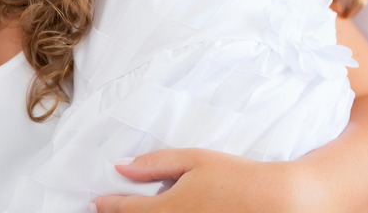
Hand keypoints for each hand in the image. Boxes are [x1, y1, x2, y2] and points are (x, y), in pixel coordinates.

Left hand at [92, 149, 296, 212]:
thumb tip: (122, 166)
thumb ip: (155, 164)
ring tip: (136, 210)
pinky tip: (167, 212)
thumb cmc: (234, 176)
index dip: (107, 205)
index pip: (126, 209)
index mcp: (167, 207)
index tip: (95, 202)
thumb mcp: (193, 159)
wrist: (272, 201)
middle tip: (106, 210)